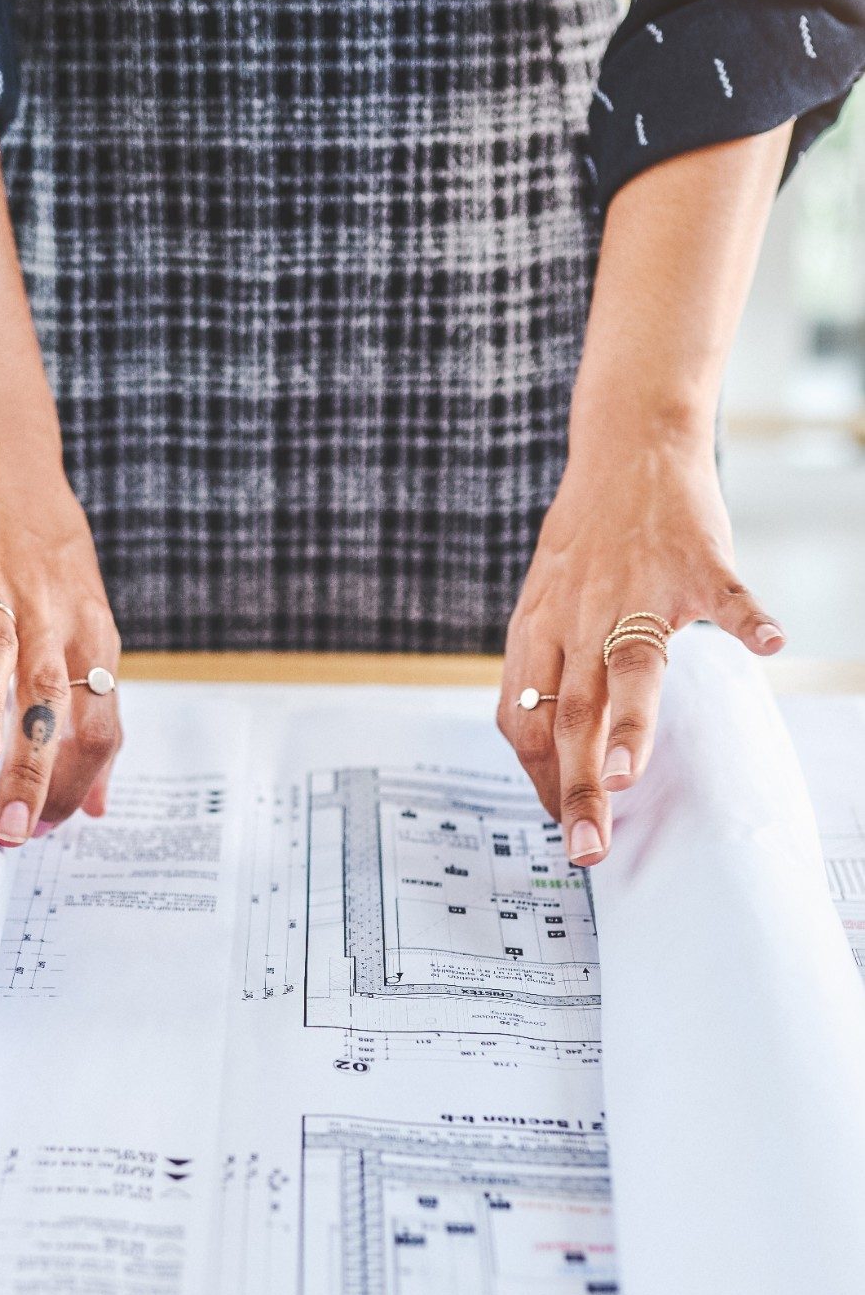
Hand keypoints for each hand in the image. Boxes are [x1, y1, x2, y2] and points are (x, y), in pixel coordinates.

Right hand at [0, 472, 121, 845]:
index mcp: (88, 632)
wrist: (4, 465)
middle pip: (49, 693)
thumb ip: (93, 714)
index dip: (77, 777)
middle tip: (13, 826)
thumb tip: (94, 805)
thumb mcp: (87, 629)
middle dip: (35, 763)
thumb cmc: (48, 560)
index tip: (47, 826)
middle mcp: (44, 608)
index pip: (97, 718)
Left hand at [497, 431, 784, 865]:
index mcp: (539, 633)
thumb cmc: (588, 537)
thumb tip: (544, 750)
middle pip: (571, 713)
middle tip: (586, 848)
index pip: (525, 722)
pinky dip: (748, 617)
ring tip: (630, 777)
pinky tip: (770, 645)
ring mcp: (638, 589)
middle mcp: (580, 617)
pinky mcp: (694, 560)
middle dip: (578, 787)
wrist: (627, 446)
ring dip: (631, 724)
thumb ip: (546, 671)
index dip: (541, 779)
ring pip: (630, 664)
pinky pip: (725, 594)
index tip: (559, 828)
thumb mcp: (545, 603)